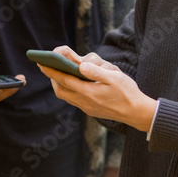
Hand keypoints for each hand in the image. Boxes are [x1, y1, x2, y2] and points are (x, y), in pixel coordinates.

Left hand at [38, 46, 156, 131]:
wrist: (136, 112)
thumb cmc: (127, 92)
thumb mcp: (114, 77)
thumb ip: (96, 72)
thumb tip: (81, 65)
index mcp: (89, 92)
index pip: (65, 80)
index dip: (51, 71)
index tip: (41, 64)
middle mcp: (85, 102)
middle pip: (61, 91)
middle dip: (52, 79)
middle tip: (48, 67)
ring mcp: (87, 108)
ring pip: (66, 97)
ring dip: (60, 86)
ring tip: (58, 74)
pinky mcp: (91, 111)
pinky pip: (74, 100)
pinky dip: (69, 91)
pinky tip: (73, 83)